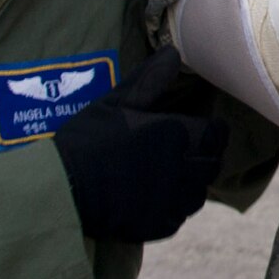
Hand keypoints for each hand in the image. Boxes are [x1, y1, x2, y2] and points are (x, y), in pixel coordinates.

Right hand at [51, 45, 228, 242]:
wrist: (62, 190)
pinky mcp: (160, 226)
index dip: (211, 131)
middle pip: (212, 164)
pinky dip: (171, 208)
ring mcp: (172, 201)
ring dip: (190, 184)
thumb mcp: (116, 103)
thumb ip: (150, 80)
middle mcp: (182, 168)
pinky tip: (151, 198)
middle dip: (203, 156)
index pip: (216, 134)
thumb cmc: (87, 139)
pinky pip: (179, 216)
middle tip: (184, 152)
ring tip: (168, 176)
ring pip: (198, 193)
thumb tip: (174, 53)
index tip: (202, 129)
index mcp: (176, 134)